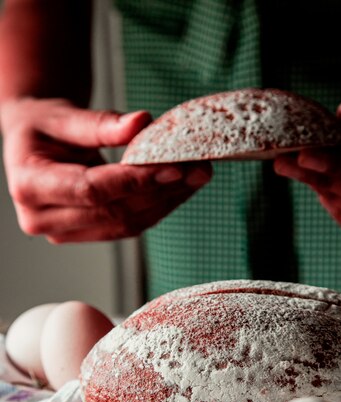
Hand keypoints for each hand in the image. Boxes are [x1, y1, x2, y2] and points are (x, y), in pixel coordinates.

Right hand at [0, 98, 211, 242]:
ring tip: (197, 176)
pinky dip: (157, 207)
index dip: (134, 181)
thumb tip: (142, 122)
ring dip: (166, 202)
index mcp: (29, 185)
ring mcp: (63, 232)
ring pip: (126, 224)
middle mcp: (41, 218)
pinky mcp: (85, 234)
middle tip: (198, 168)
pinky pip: (127, 226)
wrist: (31, 145)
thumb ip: (100, 123)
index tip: (173, 167)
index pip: (90, 189)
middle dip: (160, 190)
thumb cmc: (41, 126)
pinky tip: (179, 188)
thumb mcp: (62, 115)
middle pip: (113, 211)